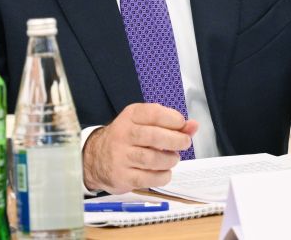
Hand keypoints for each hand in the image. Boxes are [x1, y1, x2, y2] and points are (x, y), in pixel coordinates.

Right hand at [82, 103, 197, 193]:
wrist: (96, 158)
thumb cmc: (128, 139)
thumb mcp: (145, 124)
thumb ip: (172, 125)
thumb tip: (194, 126)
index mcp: (131, 116)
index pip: (154, 113)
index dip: (173, 119)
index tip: (182, 125)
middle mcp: (123, 134)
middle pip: (154, 136)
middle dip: (176, 140)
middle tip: (184, 143)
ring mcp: (121, 156)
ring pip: (152, 159)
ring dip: (170, 160)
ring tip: (172, 158)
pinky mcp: (122, 176)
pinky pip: (148, 178)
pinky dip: (163, 176)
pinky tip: (163, 171)